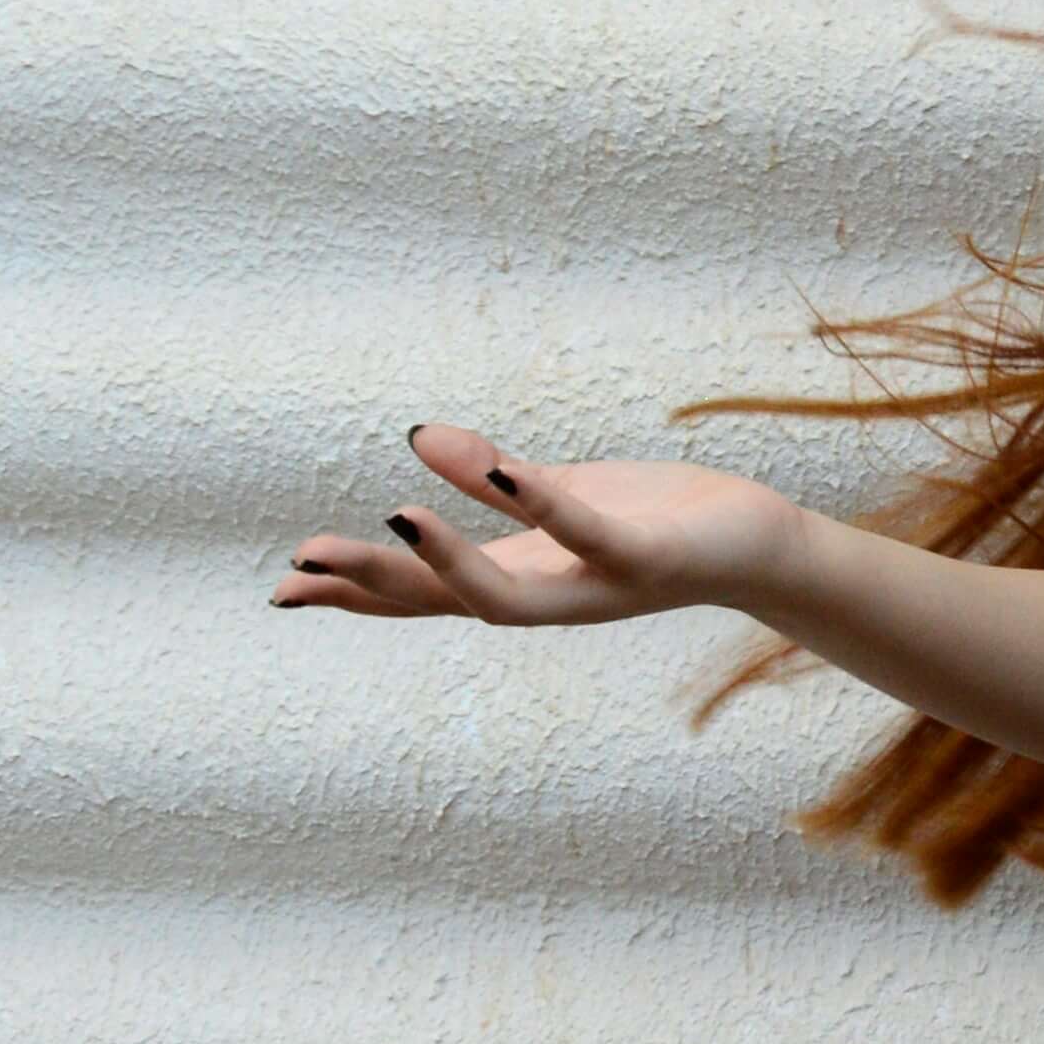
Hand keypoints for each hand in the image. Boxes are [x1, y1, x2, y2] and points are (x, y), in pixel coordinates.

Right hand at [270, 421, 806, 627]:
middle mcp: (549, 596)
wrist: (757, 546)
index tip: (285, 587)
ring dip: (447, 564)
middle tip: (300, 567)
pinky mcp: (645, 559)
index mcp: (522, 578)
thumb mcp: (563, 500)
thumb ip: (496, 482)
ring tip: (393, 518)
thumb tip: (419, 436)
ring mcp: (595, 587)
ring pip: (506, 597)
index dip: (356, 595)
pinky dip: (539, 504)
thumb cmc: (657, 520)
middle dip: (371, 589)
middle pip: (443, 607)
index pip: (424, 598)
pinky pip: (585, 536)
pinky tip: (499, 469)